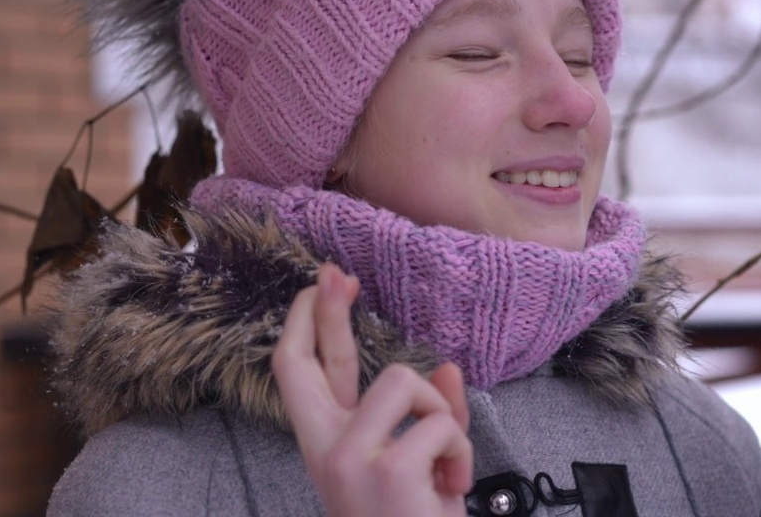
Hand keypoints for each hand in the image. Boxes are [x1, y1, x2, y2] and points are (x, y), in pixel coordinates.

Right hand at [272, 263, 473, 515]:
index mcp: (329, 449)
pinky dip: (460, 452)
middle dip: (326, 311)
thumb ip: (427, 420)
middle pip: (311, 362)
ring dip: (439, 416)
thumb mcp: (423, 472)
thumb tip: (447, 369)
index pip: (299, 376)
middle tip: (336, 273)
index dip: (307, 326)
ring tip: (446, 465)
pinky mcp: (386, 468)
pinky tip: (452, 488)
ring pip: (403, 380)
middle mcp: (326, 451)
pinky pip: (441, 424)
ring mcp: (350, 458)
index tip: (320, 285)